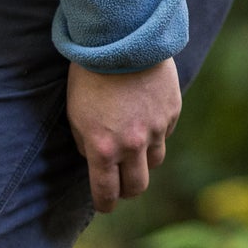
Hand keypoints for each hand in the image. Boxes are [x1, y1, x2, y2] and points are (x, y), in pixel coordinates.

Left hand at [66, 58, 180, 213]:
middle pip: (137, 186)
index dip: (105, 204)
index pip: (106, 192)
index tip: (105, 205)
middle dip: (127, 190)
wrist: (120, 42)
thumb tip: (96, 163)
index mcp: (103, 148)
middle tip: (121, 186)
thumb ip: (87, 145)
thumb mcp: (75, 116)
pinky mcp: (171, 113)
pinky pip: (165, 135)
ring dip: (142, 162)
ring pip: (154, 162)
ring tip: (132, 151)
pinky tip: (142, 119)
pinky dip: (154, 134)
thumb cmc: (88, 78)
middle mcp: (132, 144)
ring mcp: (156, 129)